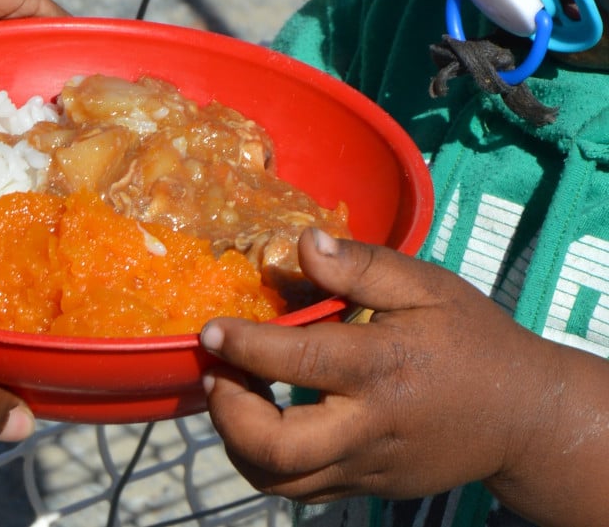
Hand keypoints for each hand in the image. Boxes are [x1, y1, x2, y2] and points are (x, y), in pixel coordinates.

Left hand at [201, 228, 608, 526]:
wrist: (524, 418)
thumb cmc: (471, 340)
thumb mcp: (428, 285)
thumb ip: (362, 265)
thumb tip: (302, 244)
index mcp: (381, 367)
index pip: (298, 360)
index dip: (244, 346)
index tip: (210, 332)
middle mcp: (368, 426)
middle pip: (278, 449)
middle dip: (228, 415)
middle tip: (216, 376)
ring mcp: (367, 466)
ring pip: (280, 482)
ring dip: (237, 443)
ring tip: (230, 398)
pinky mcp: (367, 487)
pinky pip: (301, 491)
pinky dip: (266, 462)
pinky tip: (263, 422)